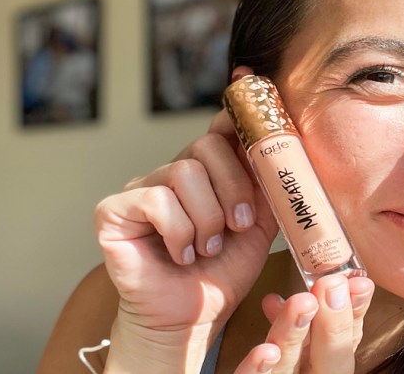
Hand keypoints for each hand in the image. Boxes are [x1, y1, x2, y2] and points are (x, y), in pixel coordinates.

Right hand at [96, 107, 278, 370]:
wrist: (193, 315)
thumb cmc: (224, 272)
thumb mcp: (259, 225)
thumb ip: (269, 186)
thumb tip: (290, 149)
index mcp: (208, 172)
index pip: (220, 127)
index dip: (236, 113)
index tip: (250, 89)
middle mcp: (172, 172)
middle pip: (206, 144)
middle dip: (234, 186)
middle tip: (239, 224)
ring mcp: (141, 188)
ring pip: (184, 172)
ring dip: (207, 218)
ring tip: (208, 248)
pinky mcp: (113, 210)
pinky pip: (155, 199)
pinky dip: (179, 231)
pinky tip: (182, 254)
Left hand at [234, 275, 374, 373]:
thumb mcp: (295, 361)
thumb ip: (293, 336)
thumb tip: (273, 299)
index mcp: (323, 371)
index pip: (346, 344)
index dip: (354, 315)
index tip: (360, 283)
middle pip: (329, 362)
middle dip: (333, 323)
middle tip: (334, 286)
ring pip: (288, 371)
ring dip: (296, 336)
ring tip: (301, 302)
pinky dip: (257, 370)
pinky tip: (265, 352)